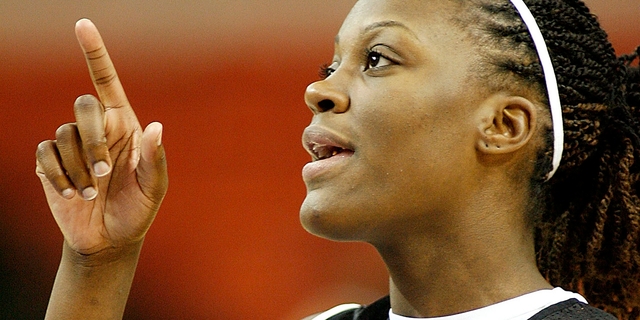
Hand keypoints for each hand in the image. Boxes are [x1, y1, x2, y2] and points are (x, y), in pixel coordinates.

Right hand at [36, 19, 167, 256]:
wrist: (109, 240)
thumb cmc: (137, 211)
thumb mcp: (154, 189)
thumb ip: (155, 159)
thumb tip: (156, 126)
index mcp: (124, 127)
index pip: (107, 83)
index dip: (95, 54)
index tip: (83, 25)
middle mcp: (97, 130)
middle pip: (83, 105)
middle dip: (92, 140)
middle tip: (103, 173)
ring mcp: (71, 146)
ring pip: (63, 134)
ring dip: (78, 168)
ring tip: (91, 194)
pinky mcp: (50, 164)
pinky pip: (45, 154)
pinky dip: (58, 176)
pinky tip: (73, 196)